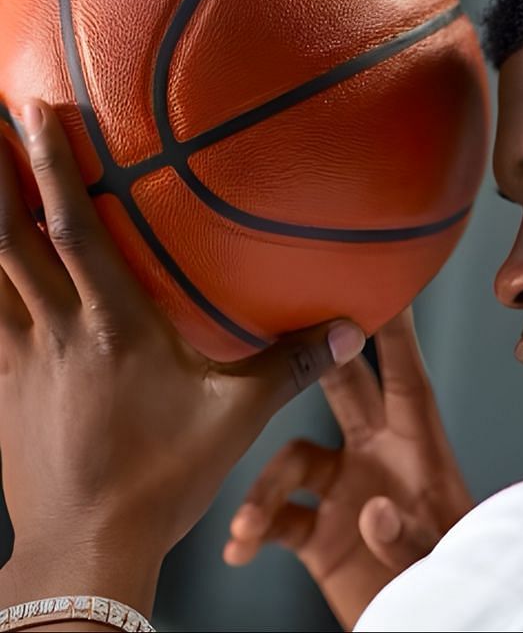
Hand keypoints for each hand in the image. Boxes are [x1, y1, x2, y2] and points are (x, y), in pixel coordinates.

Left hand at [0, 100, 367, 616]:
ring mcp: (16, 363)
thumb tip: (353, 330)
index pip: (74, 231)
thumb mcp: (237, 417)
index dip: (53, 169)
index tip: (37, 111)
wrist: (87, 545)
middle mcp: (54, 332)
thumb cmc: (163, 477)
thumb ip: (292, 364)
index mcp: (113, 328)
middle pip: (6, 238)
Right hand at [224, 308, 473, 630]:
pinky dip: (252, 528)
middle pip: (342, 392)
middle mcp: (378, 457)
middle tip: (285, 330)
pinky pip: (275, 518)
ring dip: (266, 488)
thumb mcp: (444, 555)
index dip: (396, 331)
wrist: (431, 624)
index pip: (407, 377)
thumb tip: (370, 509)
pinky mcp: (320, 532)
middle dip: (316, 357)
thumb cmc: (457, 579)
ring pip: (292, 458)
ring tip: (251, 526)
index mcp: (422, 449)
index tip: (384, 281)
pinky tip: (239, 549)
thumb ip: (408, 535)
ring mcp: (345, 491)